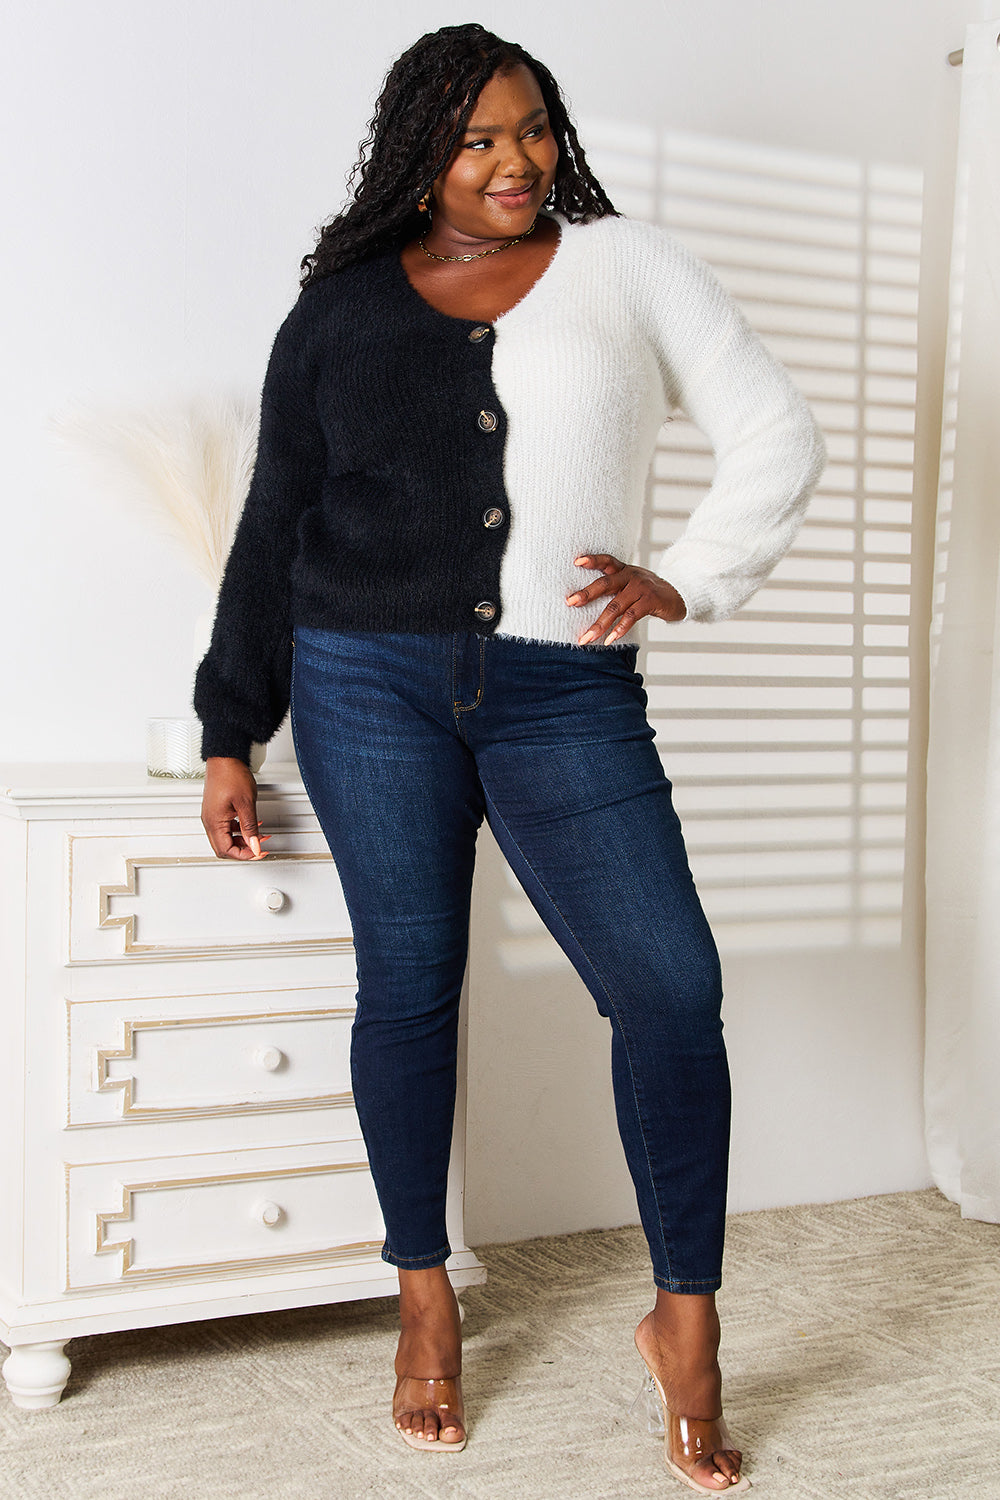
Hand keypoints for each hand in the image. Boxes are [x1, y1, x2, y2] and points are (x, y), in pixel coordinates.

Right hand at [201, 757, 270, 859]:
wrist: (225, 757)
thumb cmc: (231, 774)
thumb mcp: (246, 804)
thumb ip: (250, 827)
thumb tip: (254, 845)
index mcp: (214, 822)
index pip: (226, 850)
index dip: (245, 854)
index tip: (258, 851)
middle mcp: (209, 821)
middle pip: (224, 847)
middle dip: (243, 849)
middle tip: (259, 847)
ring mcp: (211, 815)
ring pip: (225, 838)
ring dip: (242, 839)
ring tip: (259, 835)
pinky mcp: (216, 809)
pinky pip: (226, 827)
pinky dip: (239, 830)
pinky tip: (251, 825)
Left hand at [566, 554, 685, 643]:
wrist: (679, 596)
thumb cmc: (648, 592)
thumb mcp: (632, 584)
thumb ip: (615, 587)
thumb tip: (585, 600)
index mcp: (624, 570)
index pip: (606, 561)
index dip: (593, 560)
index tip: (576, 562)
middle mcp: (631, 576)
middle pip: (605, 584)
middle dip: (586, 594)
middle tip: (570, 602)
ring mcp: (641, 588)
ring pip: (615, 606)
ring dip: (599, 624)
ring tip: (587, 638)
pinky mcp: (650, 601)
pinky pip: (631, 616)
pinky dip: (619, 629)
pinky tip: (609, 640)